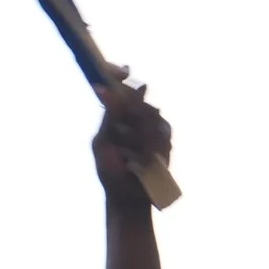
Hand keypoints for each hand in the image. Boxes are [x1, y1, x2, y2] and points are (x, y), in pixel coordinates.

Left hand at [92, 81, 171, 207]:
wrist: (126, 198)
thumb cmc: (111, 170)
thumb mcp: (102, 142)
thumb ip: (108, 117)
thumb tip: (104, 86)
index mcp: (120, 115)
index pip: (122, 87)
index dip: (121, 75)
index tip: (123, 70)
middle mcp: (139, 117)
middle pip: (139, 100)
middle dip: (130, 115)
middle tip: (119, 135)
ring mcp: (155, 128)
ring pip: (150, 117)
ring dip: (135, 139)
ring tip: (126, 158)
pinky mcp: (166, 143)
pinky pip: (159, 137)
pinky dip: (146, 150)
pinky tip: (136, 164)